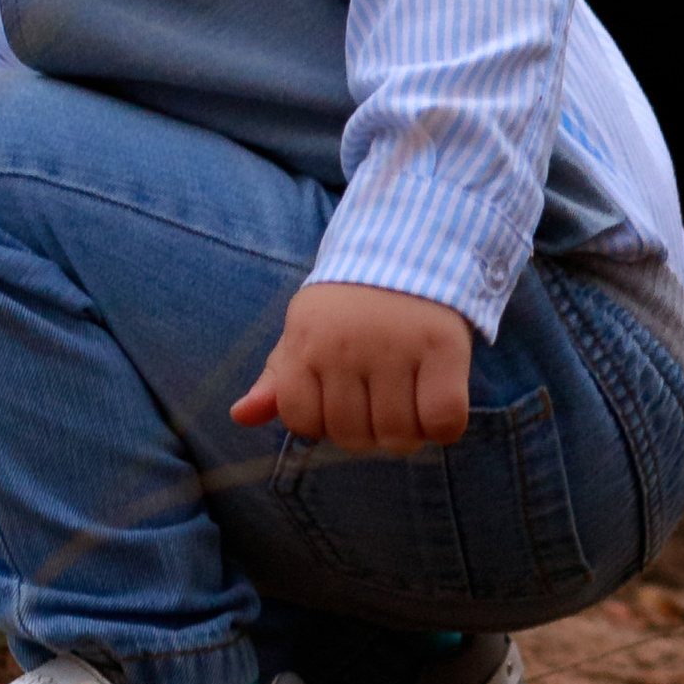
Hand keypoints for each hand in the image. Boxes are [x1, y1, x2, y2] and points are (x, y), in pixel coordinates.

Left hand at [230, 283, 473, 453]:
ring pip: (397, 435)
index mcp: (305, 341)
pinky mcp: (442, 347)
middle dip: (368, 433)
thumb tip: (240, 416)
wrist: (409, 248)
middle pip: (352, 436)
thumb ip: (278, 380)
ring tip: (410, 402)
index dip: (326, 423)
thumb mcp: (306, 332)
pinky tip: (438, 402)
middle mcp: (345, 344)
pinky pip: (442, 421)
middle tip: (382, 402)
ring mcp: (395, 346)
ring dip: (407, 434)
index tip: (343, 399)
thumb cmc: (350, 306)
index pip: (303, 422)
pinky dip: (444, 427)